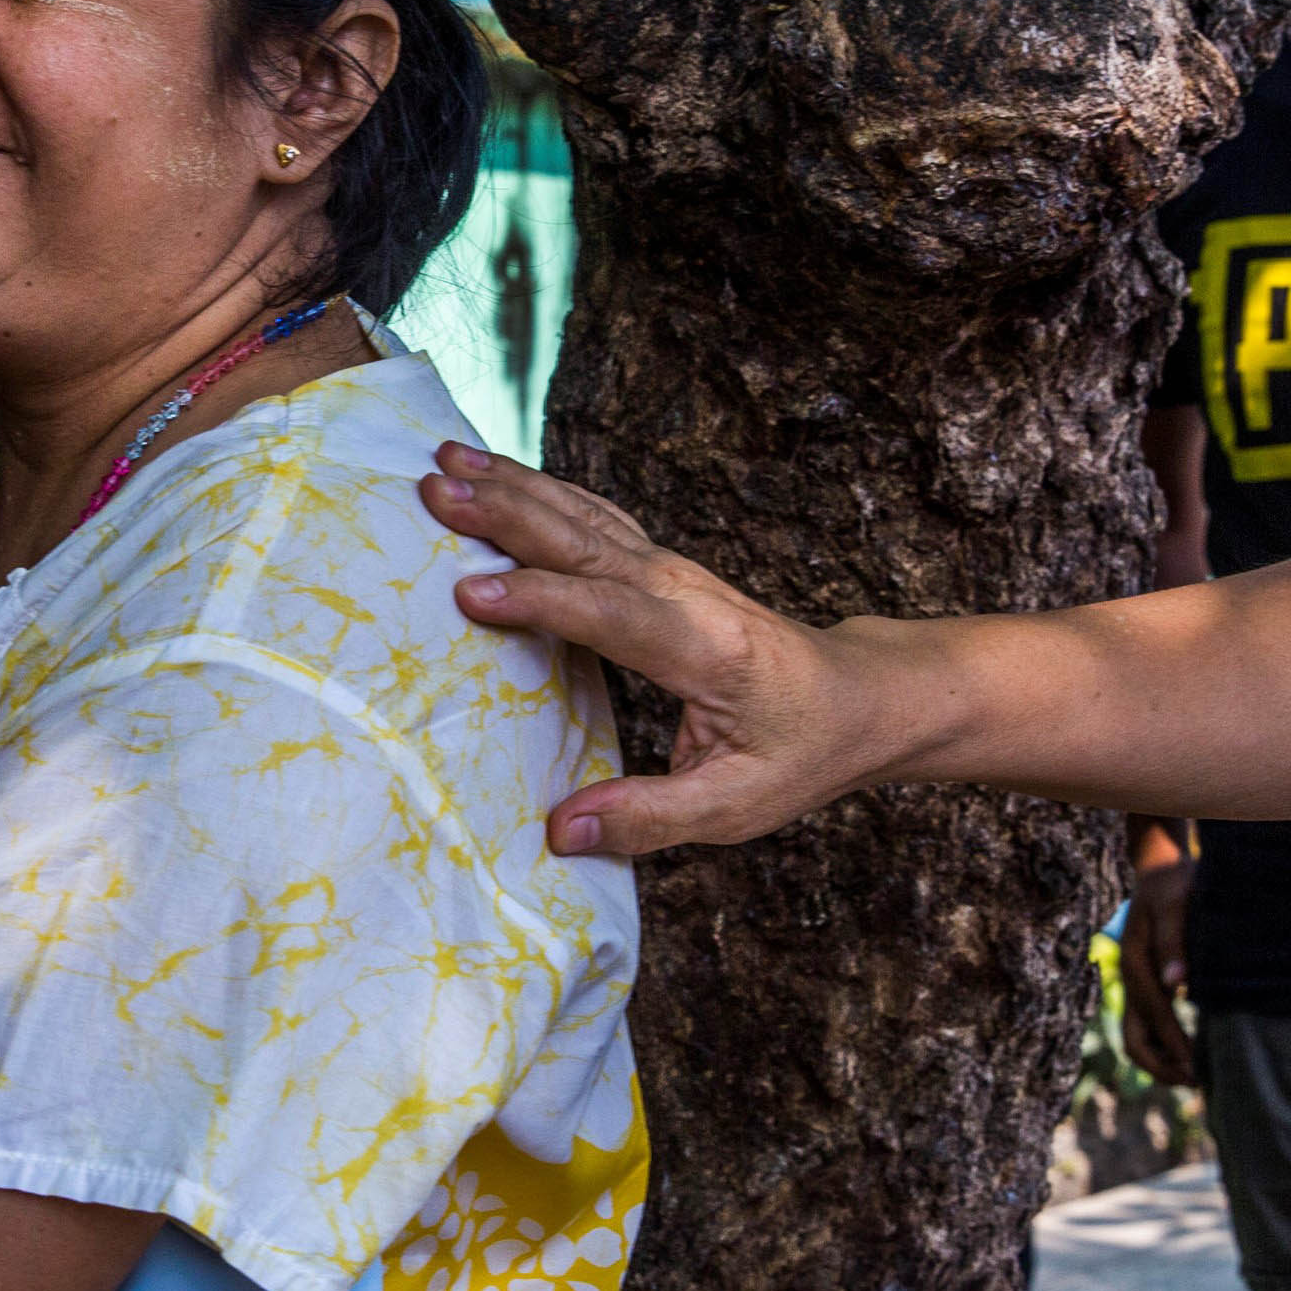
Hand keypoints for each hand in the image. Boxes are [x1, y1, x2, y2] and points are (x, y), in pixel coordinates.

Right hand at [420, 442, 862, 855]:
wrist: (858, 694)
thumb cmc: (801, 752)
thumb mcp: (740, 806)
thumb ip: (651, 816)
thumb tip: (560, 832)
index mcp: (704, 648)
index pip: (610, 614)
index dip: (540, 601)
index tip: (468, 591)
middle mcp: (684, 592)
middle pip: (585, 541)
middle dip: (506, 512)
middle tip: (432, 488)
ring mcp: (671, 570)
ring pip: (583, 515)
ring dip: (511, 485)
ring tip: (444, 459)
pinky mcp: (659, 566)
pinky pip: (590, 517)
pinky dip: (538, 490)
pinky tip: (494, 474)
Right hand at [1119, 840, 1196, 1085]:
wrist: (1160, 868)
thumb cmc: (1174, 883)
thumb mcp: (1177, 904)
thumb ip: (1176, 942)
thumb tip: (1177, 984)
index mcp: (1135, 962)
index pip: (1155, 1014)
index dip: (1175, 1045)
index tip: (1198, 1068)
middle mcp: (1131, 978)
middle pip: (1134, 1038)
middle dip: (1162, 1065)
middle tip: (1196, 1083)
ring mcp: (1136, 983)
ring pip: (1138, 1037)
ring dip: (1162, 1061)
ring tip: (1194, 1077)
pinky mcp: (1147, 982)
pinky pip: (1148, 1025)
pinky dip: (1164, 1045)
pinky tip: (1190, 1053)